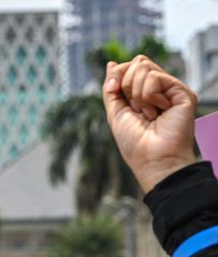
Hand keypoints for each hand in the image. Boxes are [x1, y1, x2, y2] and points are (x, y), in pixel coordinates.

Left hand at [103, 57, 198, 192]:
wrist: (152, 158)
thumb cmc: (134, 142)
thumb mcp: (115, 112)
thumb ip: (112, 88)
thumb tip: (111, 64)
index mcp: (144, 92)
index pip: (131, 66)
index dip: (118, 75)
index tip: (114, 91)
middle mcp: (160, 89)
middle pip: (138, 62)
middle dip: (126, 84)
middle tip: (135, 108)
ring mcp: (172, 89)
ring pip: (144, 66)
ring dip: (137, 94)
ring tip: (148, 113)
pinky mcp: (182, 92)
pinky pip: (155, 78)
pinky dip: (148, 96)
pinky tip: (158, 112)